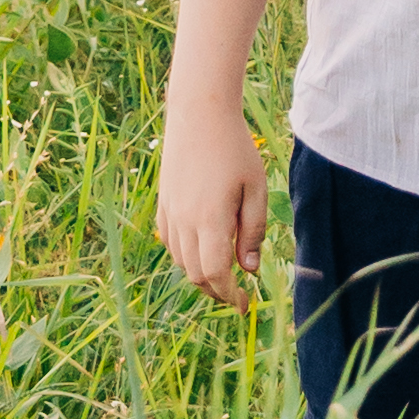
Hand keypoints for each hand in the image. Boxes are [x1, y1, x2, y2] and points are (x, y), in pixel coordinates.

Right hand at [157, 114, 280, 299]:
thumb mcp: (255, 188)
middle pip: (196, 274)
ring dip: (200, 275)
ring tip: (223, 274)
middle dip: (216, 290)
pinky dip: (184, 256)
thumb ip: (252, 231)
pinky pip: (170, 243)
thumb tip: (250, 268)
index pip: (216, 274)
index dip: (230, 294)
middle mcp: (184, 221)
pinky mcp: (163, 204)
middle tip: (237, 292)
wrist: (199, 115)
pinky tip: (201, 250)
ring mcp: (170, 213)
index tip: (245, 303)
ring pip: (180, 262)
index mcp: (210, 220)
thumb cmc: (235, 149)